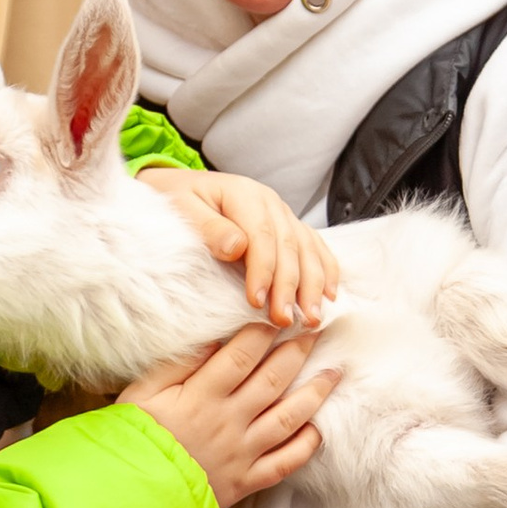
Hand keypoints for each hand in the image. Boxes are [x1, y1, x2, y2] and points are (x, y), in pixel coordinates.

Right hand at [123, 325, 339, 507]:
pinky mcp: (246, 481)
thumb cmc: (132, 442)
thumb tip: (211, 341)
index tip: (279, 317)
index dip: (264, 333)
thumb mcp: (140, 395)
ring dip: (315, 393)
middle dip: (298, 352)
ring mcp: (242, 453)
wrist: (131, 499)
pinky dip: (306, 446)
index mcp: (202, 397)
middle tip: (316, 331)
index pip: (242, 356)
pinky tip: (319, 429)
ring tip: (334, 373)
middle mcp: (229, 422)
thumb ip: (175, 366)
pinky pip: (284, 463)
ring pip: (288, 418)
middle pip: (273, 380)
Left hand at [144, 166, 340, 328]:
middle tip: (285, 320)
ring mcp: (283, 213)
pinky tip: (329, 295)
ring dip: (313, 285)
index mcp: (244, 194)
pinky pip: (315, 246)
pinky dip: (326, 270)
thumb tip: (236, 247)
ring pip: (307, 249)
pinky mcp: (289, 226)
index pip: (260, 236)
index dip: (262, 270)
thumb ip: (208, 226)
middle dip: (289, 286)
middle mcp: (270, 202)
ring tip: (311, 317)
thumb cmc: (176, 201)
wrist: (180, 188)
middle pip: (289, 246)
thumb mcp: (181, 207)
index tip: (257, 302)